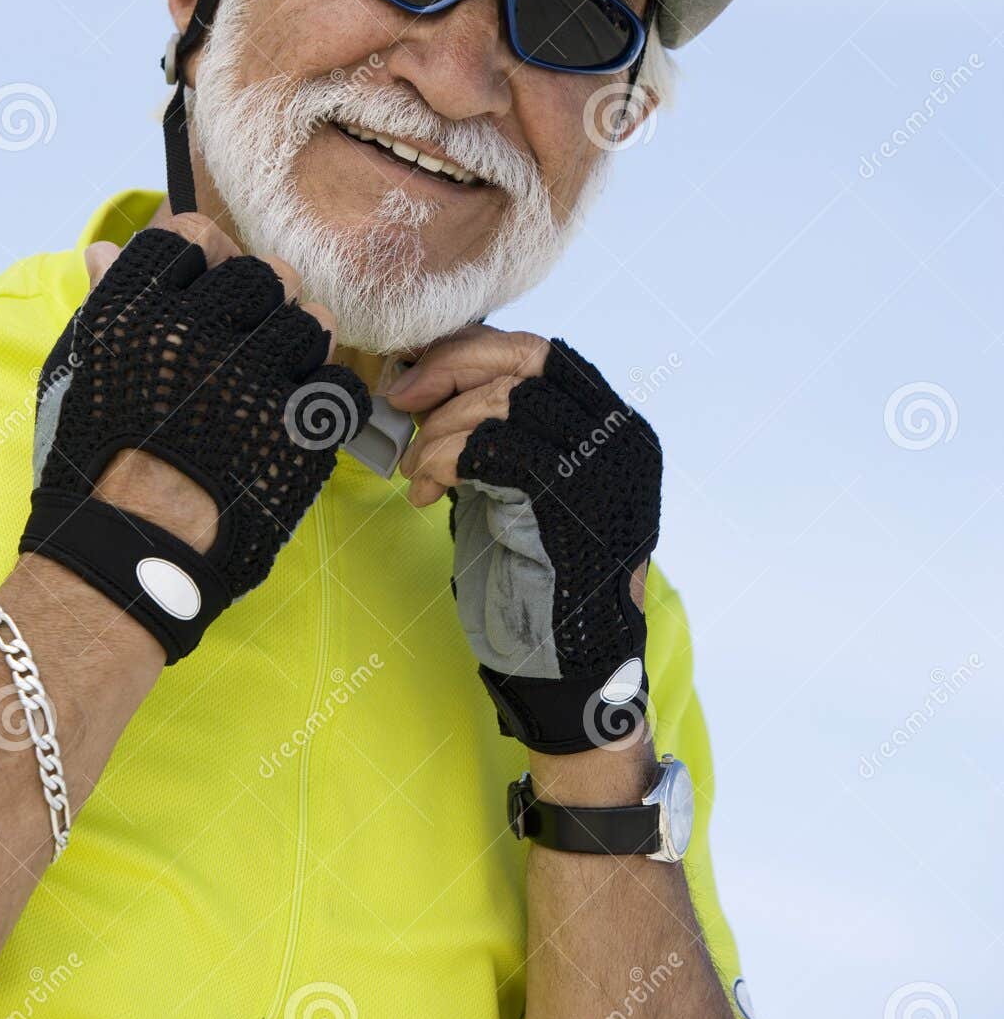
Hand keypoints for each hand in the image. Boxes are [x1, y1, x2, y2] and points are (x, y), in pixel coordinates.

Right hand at [19, 216, 369, 661]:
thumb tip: (107, 249)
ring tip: (277, 376)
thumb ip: (107, 305)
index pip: (193, 237)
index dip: (206, 257)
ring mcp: (258, 379)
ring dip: (299, 342)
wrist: (129, 555)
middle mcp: (202, 334)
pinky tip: (302, 414)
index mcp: (142, 313)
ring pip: (312, 319)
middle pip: (264, 274)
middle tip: (246, 341)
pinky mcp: (301, 427)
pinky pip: (340, 382)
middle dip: (261, 301)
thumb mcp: (81, 375)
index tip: (207, 288)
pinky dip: (328, 396)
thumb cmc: (94, 466)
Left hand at [389, 328, 661, 754]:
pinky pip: (496, 448)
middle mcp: (618, 437)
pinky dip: (445, 457)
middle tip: (400, 400)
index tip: (415, 375)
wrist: (565, 667)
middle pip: (524, 359)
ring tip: (414, 470)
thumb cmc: (532, 579)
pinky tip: (425, 490)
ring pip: (504, 400)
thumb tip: (427, 380)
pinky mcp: (573, 504)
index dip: (469, 351)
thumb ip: (492, 432)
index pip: (537, 352)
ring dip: (439, 429)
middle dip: (449, 371)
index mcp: (610, 426)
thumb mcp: (511, 487)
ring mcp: (603, 469)